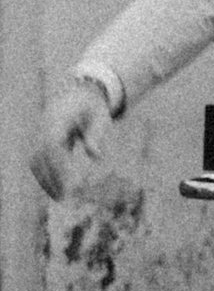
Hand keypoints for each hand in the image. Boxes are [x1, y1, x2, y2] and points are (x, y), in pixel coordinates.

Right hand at [30, 77, 112, 201]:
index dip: (56, 165)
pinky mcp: (42, 140)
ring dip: (44, 179)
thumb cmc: (94, 108)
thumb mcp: (101, 118)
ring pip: (35, 159)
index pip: (51, 145)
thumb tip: (96, 156)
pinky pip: (37, 159)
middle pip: (40, 155)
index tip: (67, 183)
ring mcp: (40, 133)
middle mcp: (45, 126)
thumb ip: (96, 135)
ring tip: (58, 197)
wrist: (82, 93)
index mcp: (58, 119)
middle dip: (49, 177)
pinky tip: (55, 188)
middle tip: (62, 197)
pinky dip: (44, 174)